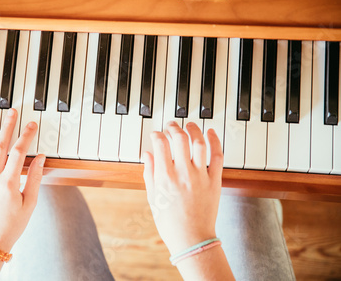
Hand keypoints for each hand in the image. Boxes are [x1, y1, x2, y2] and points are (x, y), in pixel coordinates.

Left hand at [0, 109, 45, 252]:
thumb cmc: (12, 225)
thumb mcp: (30, 204)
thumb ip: (36, 179)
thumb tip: (41, 158)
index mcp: (9, 183)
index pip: (19, 152)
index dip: (26, 136)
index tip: (32, 125)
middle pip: (0, 146)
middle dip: (7, 126)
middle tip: (12, 112)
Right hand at [143, 121, 223, 255]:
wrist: (192, 239)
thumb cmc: (170, 222)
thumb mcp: (153, 198)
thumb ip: (149, 173)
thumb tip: (148, 154)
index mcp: (165, 178)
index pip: (161, 145)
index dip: (157, 135)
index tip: (156, 135)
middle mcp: (183, 174)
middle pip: (179, 139)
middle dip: (173, 128)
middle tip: (171, 126)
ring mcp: (200, 176)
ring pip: (198, 143)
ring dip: (193, 130)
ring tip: (189, 125)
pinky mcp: (215, 181)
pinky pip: (217, 156)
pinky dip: (214, 141)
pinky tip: (210, 133)